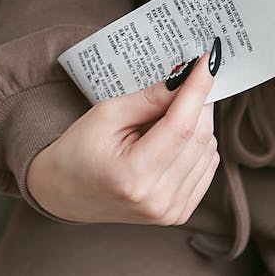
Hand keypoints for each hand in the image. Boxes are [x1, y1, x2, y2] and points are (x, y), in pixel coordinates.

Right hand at [26, 52, 219, 224]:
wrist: (65, 192)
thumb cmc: (78, 151)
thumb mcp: (106, 115)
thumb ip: (148, 99)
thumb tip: (184, 81)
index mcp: (135, 175)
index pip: (181, 127)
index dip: (197, 91)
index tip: (206, 62)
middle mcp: (159, 199)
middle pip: (200, 139)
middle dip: (200, 102)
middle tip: (190, 79)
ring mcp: (171, 211)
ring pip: (208, 152)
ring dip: (198, 123)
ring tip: (167, 115)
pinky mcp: (179, 213)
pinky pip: (206, 168)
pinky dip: (198, 145)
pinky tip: (176, 136)